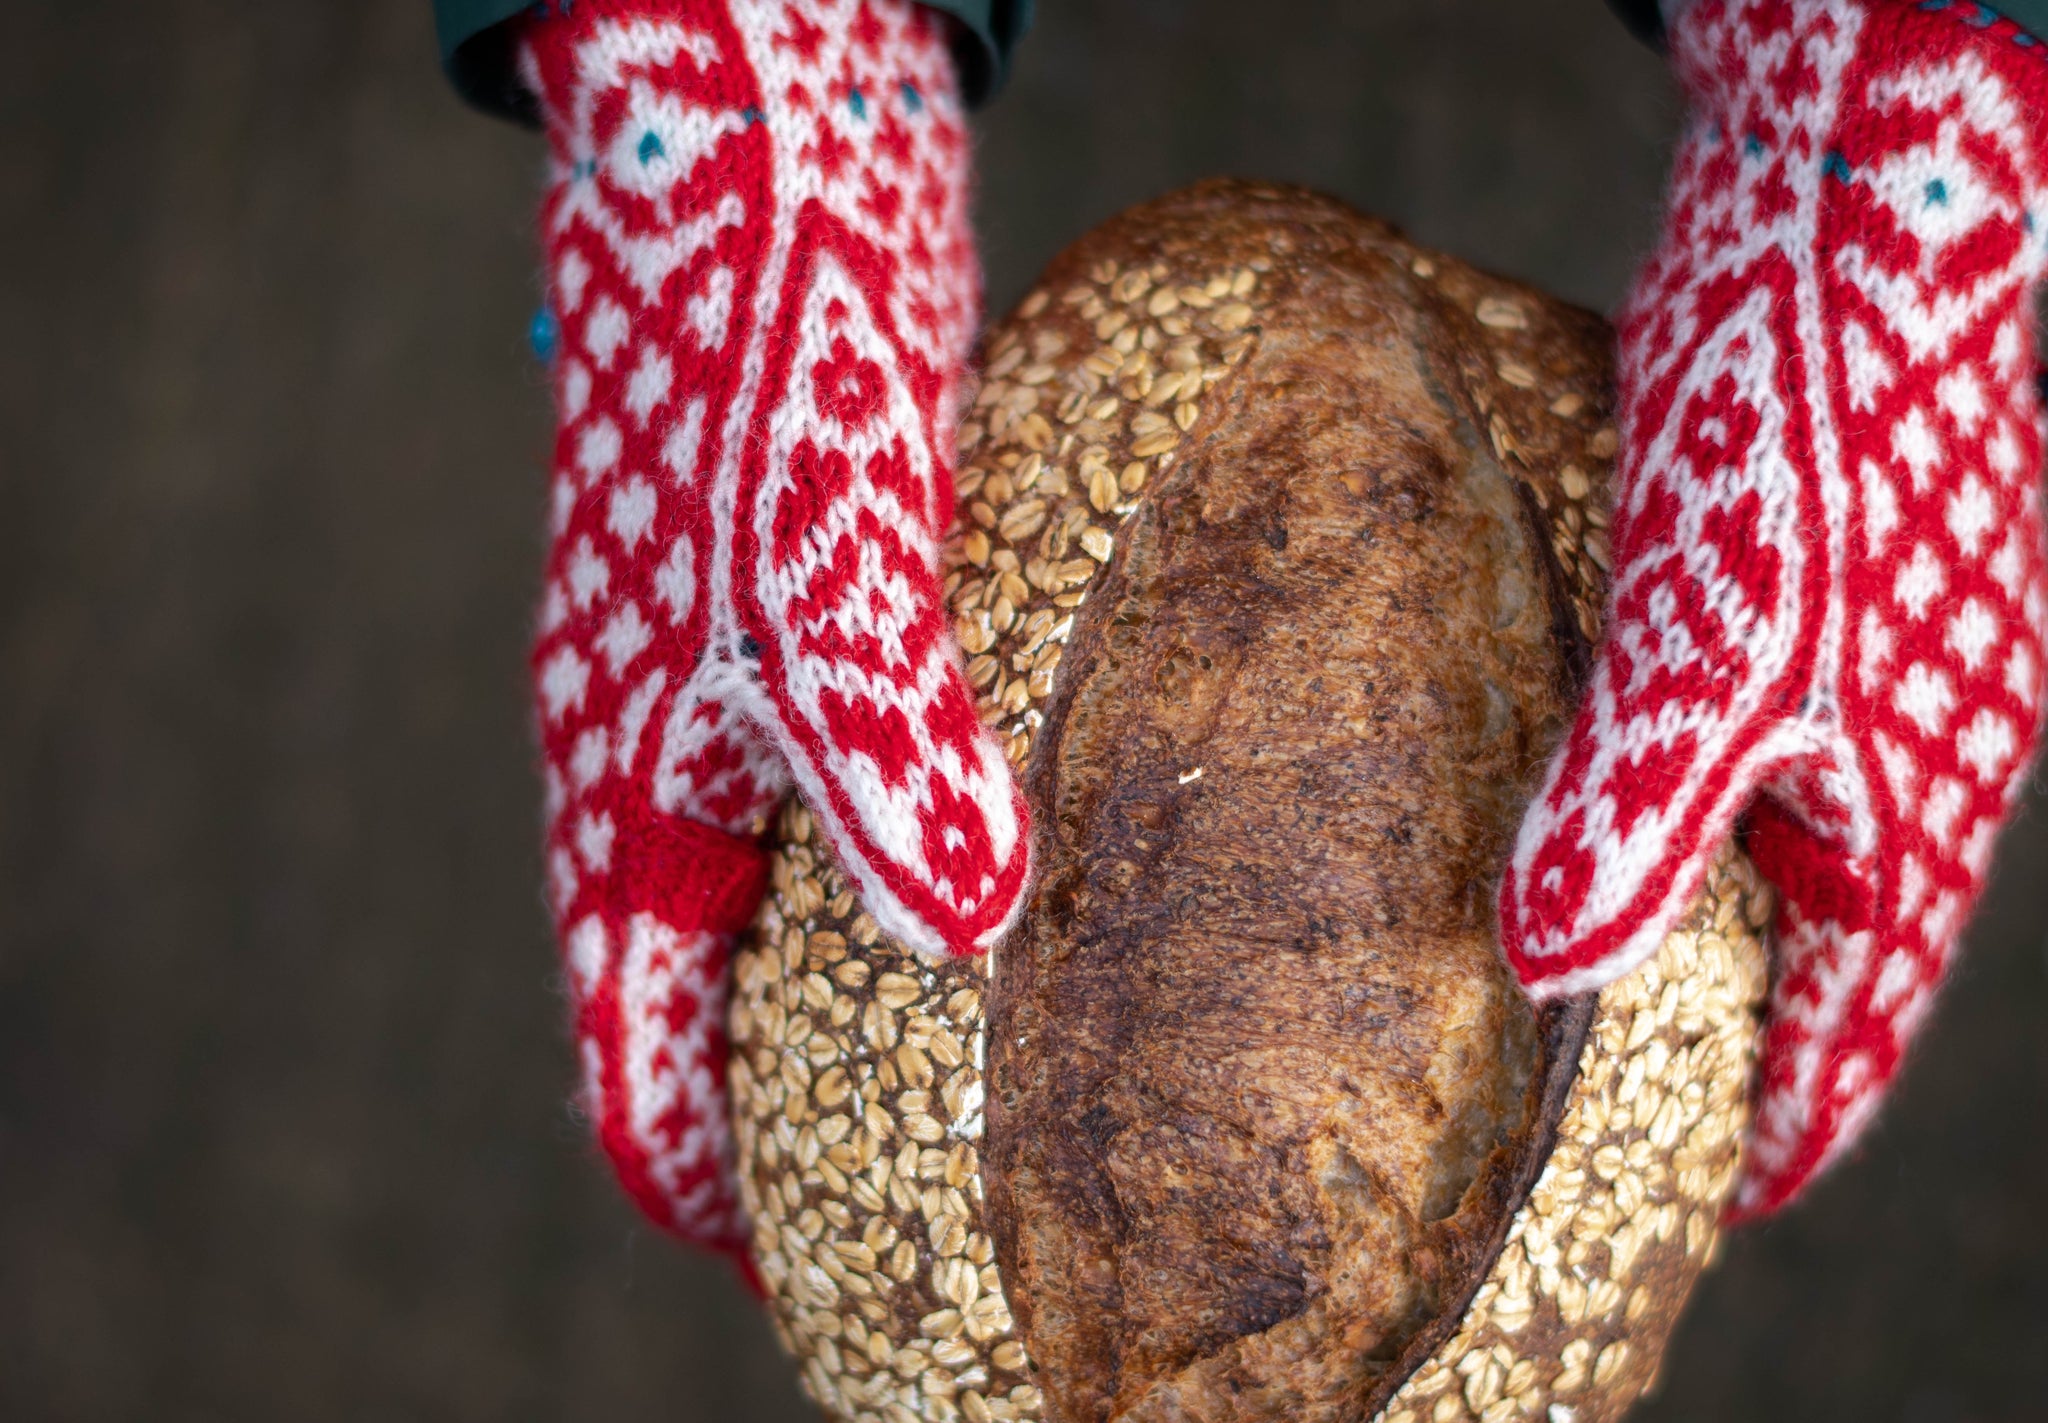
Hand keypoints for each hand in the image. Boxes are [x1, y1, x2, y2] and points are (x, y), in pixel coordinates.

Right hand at [518, 0, 1023, 1257]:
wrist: (763, 176)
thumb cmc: (771, 373)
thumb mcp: (827, 578)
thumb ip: (885, 762)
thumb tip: (964, 928)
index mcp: (623, 795)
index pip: (636, 1065)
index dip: (708, 1186)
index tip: (812, 1271)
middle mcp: (661, 766)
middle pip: (702, 1006)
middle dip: (788, 1114)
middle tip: (918, 1192)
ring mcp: (725, 698)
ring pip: (768, 901)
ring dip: (845, 993)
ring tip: (973, 1065)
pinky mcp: (801, 622)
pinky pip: (838, 791)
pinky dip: (896, 860)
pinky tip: (1010, 864)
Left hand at [1501, 0, 2047, 1216]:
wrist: (1857, 231)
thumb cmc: (1802, 445)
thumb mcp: (1706, 656)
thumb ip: (1630, 817)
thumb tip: (1547, 965)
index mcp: (1916, 810)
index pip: (1860, 1026)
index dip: (1796, 1121)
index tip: (1729, 1202)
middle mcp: (1919, 755)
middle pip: (1839, 944)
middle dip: (1761, 1031)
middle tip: (1665, 1104)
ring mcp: (1885, 671)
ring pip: (1803, 837)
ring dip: (1730, 910)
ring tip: (1634, 963)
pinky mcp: (1830, 591)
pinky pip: (1774, 738)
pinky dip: (1712, 793)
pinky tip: (1628, 779)